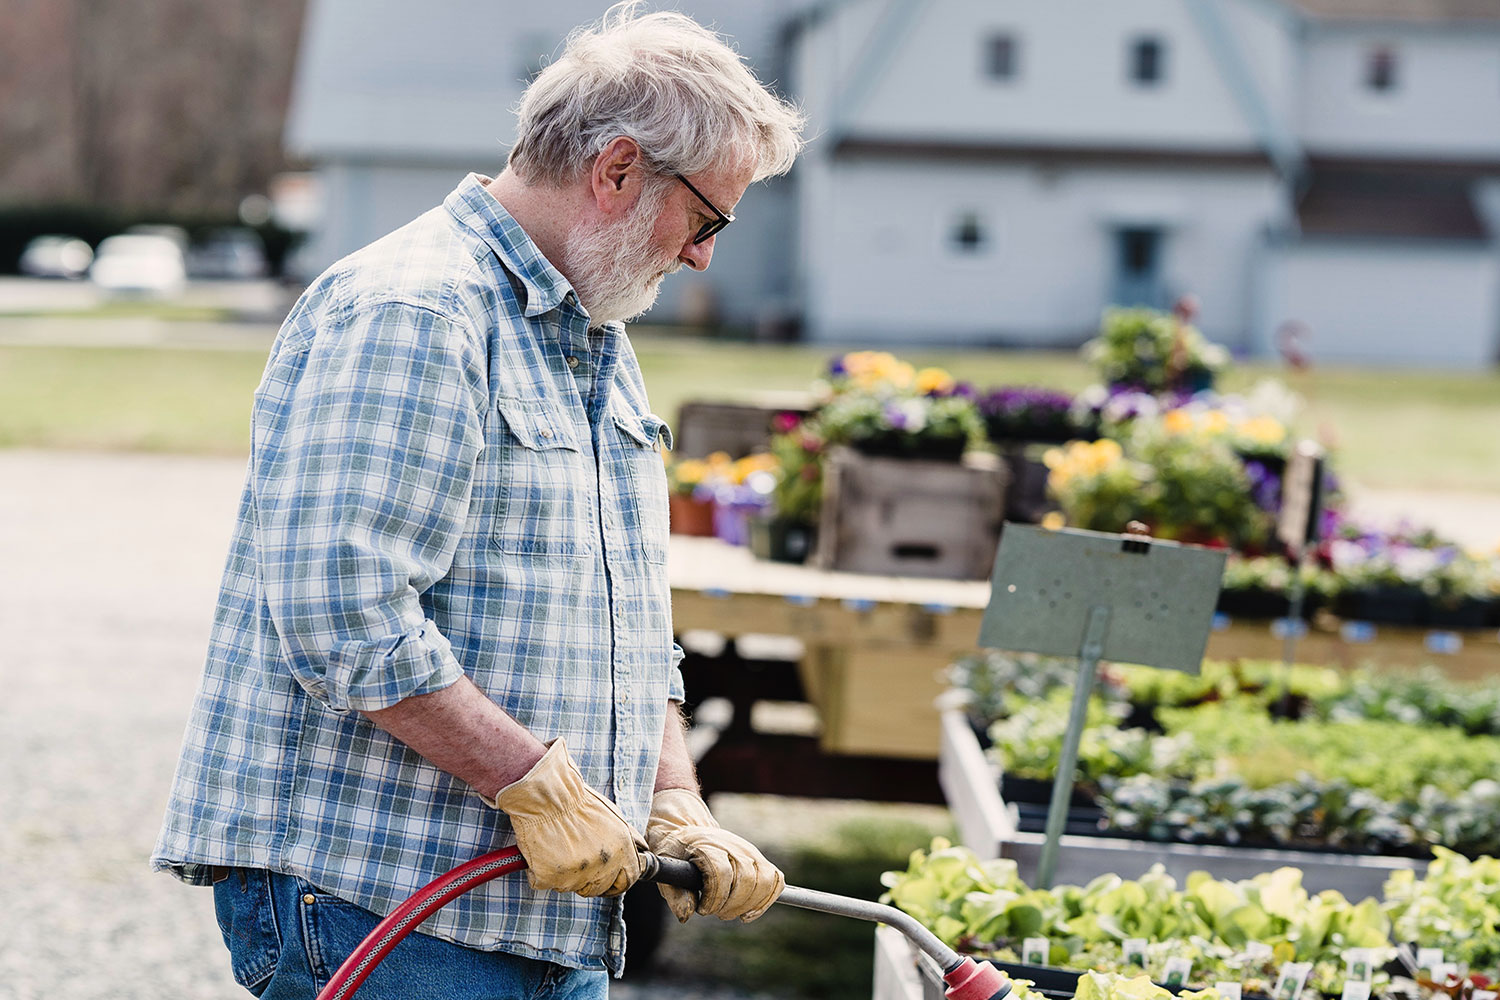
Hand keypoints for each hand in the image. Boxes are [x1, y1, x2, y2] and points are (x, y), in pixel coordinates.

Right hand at [487, 740, 646, 896]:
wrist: (547, 796)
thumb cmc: (577, 801)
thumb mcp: (613, 816)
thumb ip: (628, 837)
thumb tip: (641, 849)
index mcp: (621, 851)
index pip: (627, 880)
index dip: (616, 880)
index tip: (608, 878)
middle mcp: (602, 866)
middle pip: (599, 888)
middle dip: (589, 878)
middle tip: (575, 856)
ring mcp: (575, 875)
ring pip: (570, 886)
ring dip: (564, 873)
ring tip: (558, 847)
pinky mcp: (549, 877)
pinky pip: (547, 882)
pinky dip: (542, 871)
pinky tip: (544, 850)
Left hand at [645, 788, 783, 921]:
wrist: (687, 830)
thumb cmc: (675, 851)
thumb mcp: (666, 868)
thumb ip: (674, 894)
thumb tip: (687, 915)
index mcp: (708, 845)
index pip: (722, 873)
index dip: (714, 898)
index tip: (703, 909)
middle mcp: (733, 845)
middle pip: (746, 879)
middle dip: (732, 905)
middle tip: (717, 913)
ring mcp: (749, 851)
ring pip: (765, 880)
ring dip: (750, 905)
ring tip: (731, 912)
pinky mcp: (758, 858)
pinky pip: (775, 879)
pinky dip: (767, 899)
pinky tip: (750, 912)